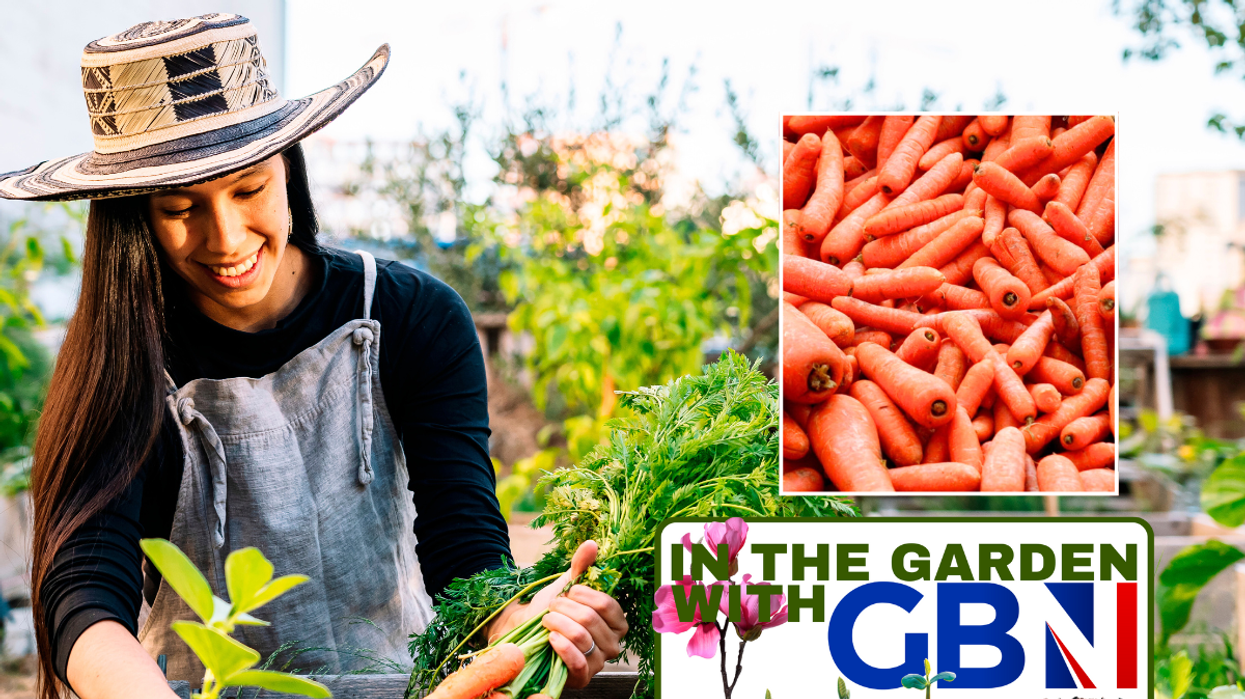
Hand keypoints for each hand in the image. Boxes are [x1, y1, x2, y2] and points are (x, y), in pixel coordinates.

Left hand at [486, 541, 628, 688]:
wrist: (526, 633)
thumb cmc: (552, 610)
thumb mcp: (567, 586)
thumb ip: (581, 566)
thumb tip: (591, 545)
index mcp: (616, 622)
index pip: (607, 604)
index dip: (583, 594)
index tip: (568, 591)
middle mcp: (613, 645)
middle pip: (591, 619)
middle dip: (564, 608)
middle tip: (552, 607)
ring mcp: (599, 663)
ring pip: (581, 637)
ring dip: (557, 623)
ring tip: (547, 620)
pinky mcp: (582, 678)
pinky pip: (577, 661)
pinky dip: (561, 647)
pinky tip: (550, 638)